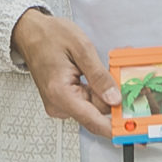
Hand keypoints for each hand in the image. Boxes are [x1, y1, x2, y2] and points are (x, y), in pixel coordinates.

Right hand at [10, 9, 118, 137]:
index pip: (93, 121)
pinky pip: (87, 100)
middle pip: (97, 113)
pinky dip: (97, 89)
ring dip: (106, 91)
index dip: (116, 127)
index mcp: (60, 94)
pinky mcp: (63, 100)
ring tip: (109, 70)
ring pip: (94, 106)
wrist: (29, 33)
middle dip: (115, 98)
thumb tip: (115, 99)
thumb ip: (99, 76)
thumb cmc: (49, 36)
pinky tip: (100, 74)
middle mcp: (58, 104)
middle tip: (126, 78)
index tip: (132, 129)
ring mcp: (60, 104)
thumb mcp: (81, 48)